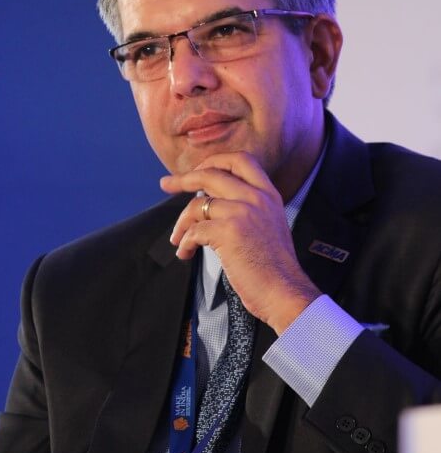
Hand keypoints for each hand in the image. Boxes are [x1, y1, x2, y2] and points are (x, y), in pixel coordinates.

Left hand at [160, 151, 320, 333]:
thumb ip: (248, 207)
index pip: (240, 160)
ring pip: (197, 204)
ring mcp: (242, 212)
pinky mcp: (228, 231)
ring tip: (178, 239)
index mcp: (268, 194)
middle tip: (166, 185)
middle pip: (211, 174)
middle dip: (184, 179)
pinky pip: (194, 230)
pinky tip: (185, 253)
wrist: (285, 292)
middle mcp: (256, 197)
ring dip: (181, 223)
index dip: (214, 161)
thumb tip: (212, 201)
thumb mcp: (269, 224)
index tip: (198, 170)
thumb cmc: (273, 267)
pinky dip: (185, 242)